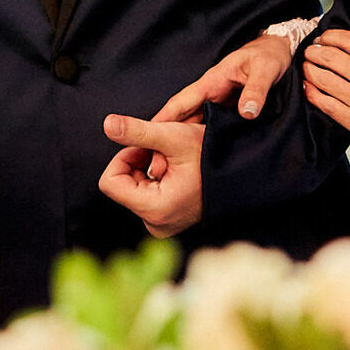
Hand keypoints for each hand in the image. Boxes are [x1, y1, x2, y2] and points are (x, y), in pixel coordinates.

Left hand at [97, 114, 203, 237]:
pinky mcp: (166, 220)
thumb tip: (107, 125)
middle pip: (121, 183)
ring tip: (177, 162)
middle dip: (140, 161)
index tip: (149, 146)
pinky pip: (145, 194)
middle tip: (168, 153)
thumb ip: (137, 131)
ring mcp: (161, 224)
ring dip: (149, 167)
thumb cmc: (212, 155)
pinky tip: (178, 171)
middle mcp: (155, 224)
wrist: (242, 172)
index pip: (110, 182)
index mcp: (155, 210)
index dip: (125, 157)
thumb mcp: (173, 137)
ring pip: (133, 187)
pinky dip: (156, 177)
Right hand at [140, 33, 292, 179]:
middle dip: (166, 140)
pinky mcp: (228, 113)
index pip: (182, 102)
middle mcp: (210, 95)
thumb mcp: (264, 70)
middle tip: (154, 166)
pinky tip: (198, 162)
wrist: (278, 52)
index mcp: (212, 82)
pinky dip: (201, 143)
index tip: (147, 134)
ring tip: (170, 170)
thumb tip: (247, 113)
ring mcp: (217, 104)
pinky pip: (210, 129)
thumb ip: (256, 90)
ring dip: (182, 145)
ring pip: (194, 126)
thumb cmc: (269, 56)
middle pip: (183, 119)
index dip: (164, 118)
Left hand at [302, 21, 349, 162]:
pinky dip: (313, 94)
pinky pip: (328, 105)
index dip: (332, 36)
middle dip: (316, 51)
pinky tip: (307, 87)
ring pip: (326, 80)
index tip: (324, 37)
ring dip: (310, 70)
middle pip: (334, 58)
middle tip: (310, 50)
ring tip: (305, 66)